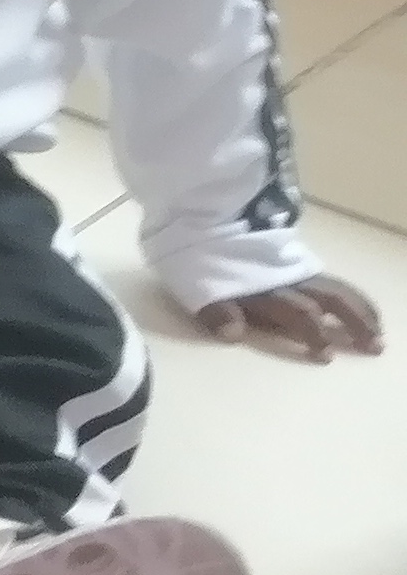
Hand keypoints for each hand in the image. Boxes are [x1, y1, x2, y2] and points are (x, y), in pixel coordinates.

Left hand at [195, 276, 384, 362]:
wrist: (205, 219)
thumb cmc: (197, 259)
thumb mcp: (196, 286)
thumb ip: (217, 311)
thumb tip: (233, 334)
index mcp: (262, 290)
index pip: (296, 313)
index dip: (312, 334)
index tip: (327, 356)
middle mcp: (286, 282)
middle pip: (327, 302)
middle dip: (352, 324)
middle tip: (375, 347)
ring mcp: (296, 272)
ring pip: (337, 291)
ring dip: (361, 312)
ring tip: (379, 333)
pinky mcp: (300, 265)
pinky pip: (334, 282)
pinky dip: (354, 297)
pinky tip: (364, 309)